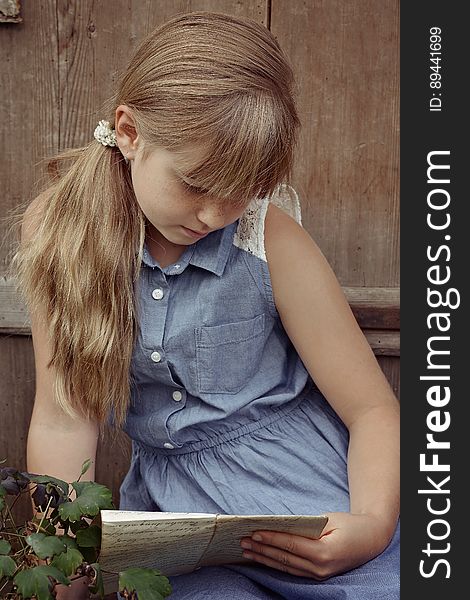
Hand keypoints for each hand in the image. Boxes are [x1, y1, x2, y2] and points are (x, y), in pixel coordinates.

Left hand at [239, 512, 394, 579]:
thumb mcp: (328, 520)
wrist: (369, 539)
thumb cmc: (348, 525)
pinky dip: (275, 564)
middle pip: (285, 558)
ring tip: (247, 551)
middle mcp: (320, 568)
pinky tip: (262, 558)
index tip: (254, 533)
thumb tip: (279, 527)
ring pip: (285, 567)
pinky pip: (292, 570)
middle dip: (262, 550)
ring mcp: (318, 575)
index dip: (271, 539)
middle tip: (242, 542)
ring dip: (264, 559)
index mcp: (324, 552)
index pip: (291, 546)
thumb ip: (305, 526)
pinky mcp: (317, 575)